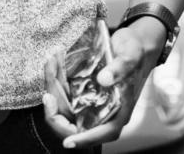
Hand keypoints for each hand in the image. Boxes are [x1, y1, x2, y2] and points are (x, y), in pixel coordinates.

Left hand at [40, 20, 165, 148]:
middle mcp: (104, 111)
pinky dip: (55, 81)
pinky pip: (63, 93)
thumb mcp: (130, 55)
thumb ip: (119, 68)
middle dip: (57, 114)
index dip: (84, 140)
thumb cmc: (136, 52)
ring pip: (65, 109)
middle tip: (47, 95)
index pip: (101, 133)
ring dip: (53, 90)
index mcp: (119, 111)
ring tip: (51, 64)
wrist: (132, 42)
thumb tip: (104, 80)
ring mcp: (91, 102)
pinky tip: (53, 63)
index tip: (67, 142)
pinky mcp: (82, 91)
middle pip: (75, 126)